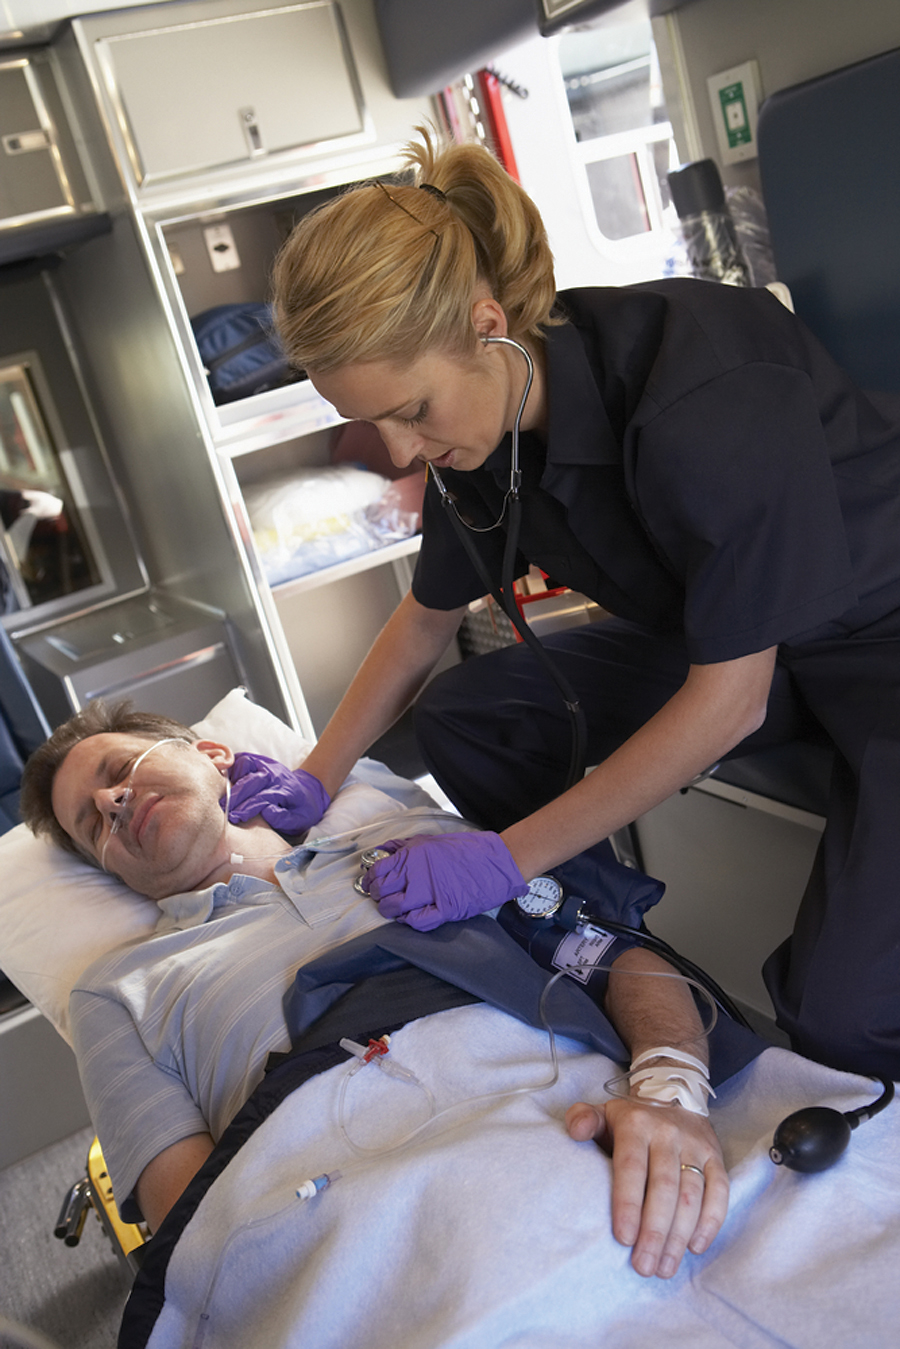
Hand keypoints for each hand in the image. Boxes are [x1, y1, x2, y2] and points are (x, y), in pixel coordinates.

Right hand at [226, 752, 329, 834]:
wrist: (308, 790)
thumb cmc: (300, 810)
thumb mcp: (299, 820)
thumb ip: (283, 818)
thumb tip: (266, 811)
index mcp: (286, 790)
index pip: (263, 798)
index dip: (247, 808)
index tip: (234, 818)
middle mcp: (275, 774)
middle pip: (251, 781)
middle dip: (234, 797)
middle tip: (222, 810)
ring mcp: (266, 765)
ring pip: (245, 764)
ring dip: (232, 779)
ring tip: (222, 795)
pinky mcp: (259, 760)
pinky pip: (242, 759)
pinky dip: (232, 768)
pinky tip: (226, 783)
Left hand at [361, 831, 527, 930]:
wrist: (493, 861)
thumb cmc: (464, 849)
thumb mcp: (429, 840)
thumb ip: (403, 845)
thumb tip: (381, 850)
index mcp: (412, 854)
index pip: (377, 870)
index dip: (369, 879)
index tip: (369, 883)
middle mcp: (417, 874)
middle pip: (382, 891)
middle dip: (377, 896)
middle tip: (381, 896)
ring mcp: (430, 893)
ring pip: (394, 908)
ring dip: (389, 910)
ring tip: (392, 908)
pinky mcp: (444, 909)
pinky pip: (417, 921)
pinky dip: (408, 921)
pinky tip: (408, 917)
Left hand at [566, 1096, 727, 1278]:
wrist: (673, 1094)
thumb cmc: (631, 1119)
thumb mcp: (602, 1112)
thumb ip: (583, 1119)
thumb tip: (575, 1131)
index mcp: (636, 1124)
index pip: (632, 1166)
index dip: (628, 1203)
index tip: (623, 1239)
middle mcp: (667, 1133)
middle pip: (664, 1187)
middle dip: (654, 1231)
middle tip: (644, 1266)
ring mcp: (695, 1145)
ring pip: (691, 1194)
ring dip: (679, 1234)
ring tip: (664, 1267)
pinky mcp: (715, 1157)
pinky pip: (719, 1191)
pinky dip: (710, 1221)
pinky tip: (695, 1247)